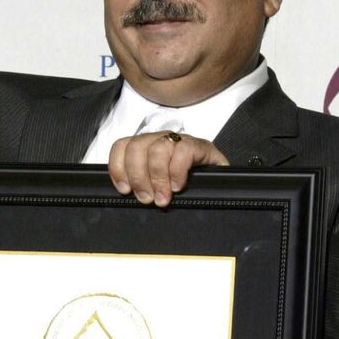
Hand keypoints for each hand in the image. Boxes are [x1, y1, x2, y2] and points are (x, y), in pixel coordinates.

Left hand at [108, 131, 229, 206]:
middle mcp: (160, 140)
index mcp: (146, 148)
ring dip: (157, 177)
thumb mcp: (157, 188)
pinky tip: (178, 186)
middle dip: (138, 176)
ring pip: (157, 148)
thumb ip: (142, 186)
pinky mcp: (199, 146)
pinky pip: (183, 151)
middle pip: (136, 147)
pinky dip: (177, 171)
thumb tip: (126, 194)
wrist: (220, 186)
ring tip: (163, 198)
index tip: (124, 189)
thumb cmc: (185, 188)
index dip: (118, 167)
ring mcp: (179, 141)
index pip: (122, 146)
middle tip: (146, 198)